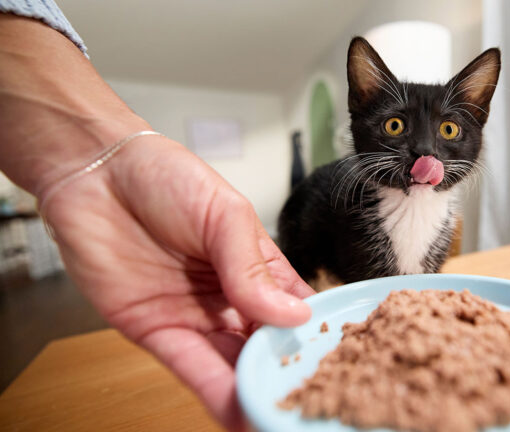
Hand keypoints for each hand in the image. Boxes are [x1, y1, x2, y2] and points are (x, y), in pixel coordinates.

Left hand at [41, 134, 313, 430]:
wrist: (94, 173)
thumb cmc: (164, 176)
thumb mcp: (225, 213)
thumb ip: (253, 268)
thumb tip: (293, 314)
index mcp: (257, 266)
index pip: (296, 310)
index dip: (314, 337)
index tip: (335, 365)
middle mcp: (231, 297)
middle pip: (267, 345)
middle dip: (286, 374)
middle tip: (309, 403)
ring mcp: (195, 317)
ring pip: (233, 364)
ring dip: (254, 392)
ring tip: (276, 416)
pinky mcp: (156, 331)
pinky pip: (191, 366)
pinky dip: (215, 392)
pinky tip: (237, 412)